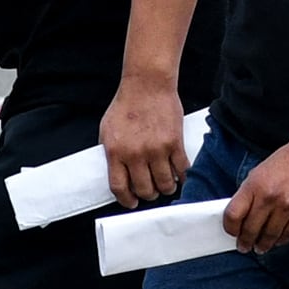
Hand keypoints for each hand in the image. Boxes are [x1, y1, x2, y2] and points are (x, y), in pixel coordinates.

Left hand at [101, 80, 186, 209]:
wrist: (147, 85)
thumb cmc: (127, 105)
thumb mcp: (107, 130)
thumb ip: (111, 153)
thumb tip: (117, 173)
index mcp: (116, 152)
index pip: (119, 187)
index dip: (126, 200)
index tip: (132, 202)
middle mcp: (135, 154)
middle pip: (144, 189)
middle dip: (148, 195)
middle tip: (151, 192)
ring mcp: (156, 149)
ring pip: (165, 183)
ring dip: (166, 188)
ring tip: (166, 185)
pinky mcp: (175, 143)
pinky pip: (181, 169)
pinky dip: (182, 176)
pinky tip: (179, 174)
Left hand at [223, 133, 288, 253]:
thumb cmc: (285, 162)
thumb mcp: (258, 174)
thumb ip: (248, 196)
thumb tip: (240, 220)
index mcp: (254, 185)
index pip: (233, 215)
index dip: (230, 228)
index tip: (232, 233)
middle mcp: (270, 197)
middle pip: (251, 229)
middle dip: (245, 242)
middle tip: (244, 246)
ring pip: (270, 236)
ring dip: (263, 245)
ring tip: (260, 247)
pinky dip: (281, 240)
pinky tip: (277, 240)